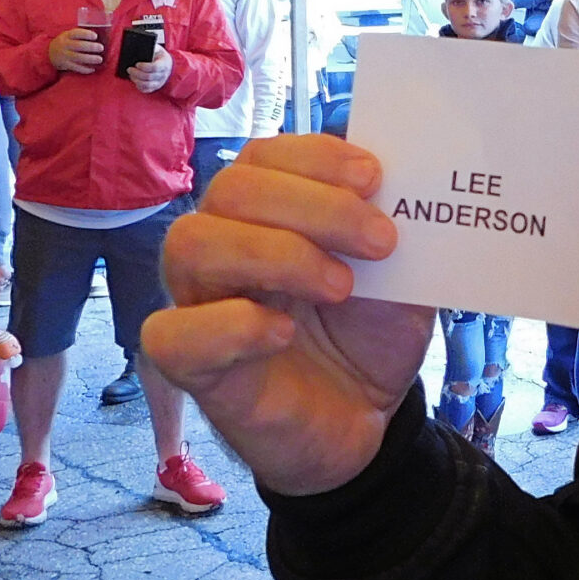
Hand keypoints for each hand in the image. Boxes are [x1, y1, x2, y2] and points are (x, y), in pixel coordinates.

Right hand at [51, 27, 105, 73]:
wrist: (50, 52)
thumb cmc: (66, 42)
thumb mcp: (69, 35)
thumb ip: (80, 35)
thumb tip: (101, 36)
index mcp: (66, 35)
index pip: (76, 33)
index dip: (86, 34)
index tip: (95, 36)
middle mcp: (64, 45)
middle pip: (78, 46)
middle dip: (91, 47)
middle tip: (101, 48)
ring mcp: (64, 55)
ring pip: (78, 57)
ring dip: (90, 59)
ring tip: (100, 59)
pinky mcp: (64, 65)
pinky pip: (75, 68)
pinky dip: (85, 69)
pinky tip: (92, 69)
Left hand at [128, 45, 171, 93]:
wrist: (168, 65)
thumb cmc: (160, 56)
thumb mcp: (158, 49)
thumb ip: (152, 47)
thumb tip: (140, 45)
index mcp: (164, 64)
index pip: (155, 67)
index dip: (144, 66)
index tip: (137, 64)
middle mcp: (163, 75)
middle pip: (148, 77)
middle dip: (136, 73)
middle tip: (129, 69)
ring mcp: (159, 82)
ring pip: (146, 85)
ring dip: (136, 80)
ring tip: (131, 75)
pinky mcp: (155, 87)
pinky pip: (145, 90)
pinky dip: (138, 86)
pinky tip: (135, 80)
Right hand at [143, 135, 435, 495]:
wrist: (364, 422)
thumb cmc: (367, 339)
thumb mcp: (402, 278)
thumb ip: (395, 232)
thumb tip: (407, 183)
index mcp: (266, 213)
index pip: (263, 156)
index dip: (315, 157)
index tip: (375, 178)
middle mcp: (222, 246)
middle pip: (231, 190)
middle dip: (314, 206)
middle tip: (381, 242)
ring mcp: (200, 303)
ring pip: (192, 243)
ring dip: (276, 254)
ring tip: (342, 287)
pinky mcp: (192, 366)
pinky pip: (171, 333)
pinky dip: (230, 325)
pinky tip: (282, 332)